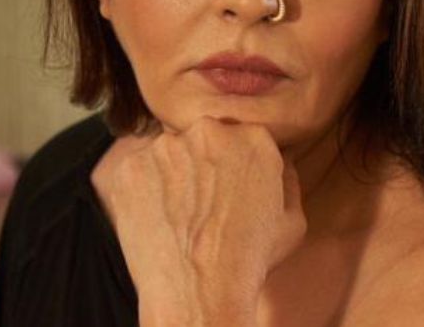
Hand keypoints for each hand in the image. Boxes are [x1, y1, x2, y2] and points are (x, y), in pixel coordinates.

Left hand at [91, 116, 306, 325]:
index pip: (241, 137)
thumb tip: (279, 164)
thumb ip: (286, 179)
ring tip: (179, 215)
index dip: (235, 164)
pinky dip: (144, 190)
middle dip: (203, 163)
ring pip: (168, 153)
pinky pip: (138, 171)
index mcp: (253, 138)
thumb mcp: (292, 220)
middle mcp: (208, 132)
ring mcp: (164, 147)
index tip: (230, 187)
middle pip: (203, 139)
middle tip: (203, 202)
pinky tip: (157, 219)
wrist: (199, 291)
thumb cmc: (249, 260)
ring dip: (172, 175)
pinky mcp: (130, 166)